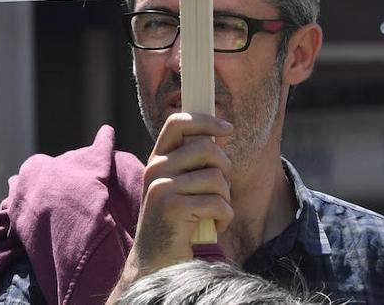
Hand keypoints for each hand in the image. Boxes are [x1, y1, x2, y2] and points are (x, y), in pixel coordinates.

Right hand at [109, 113, 233, 300]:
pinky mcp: (174, 208)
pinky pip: (218, 202)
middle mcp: (155, 169)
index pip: (177, 122)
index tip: (228, 128)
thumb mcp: (181, 186)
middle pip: (207, 147)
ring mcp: (162, 188)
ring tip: (214, 212)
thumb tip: (221, 132)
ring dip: (225, 198)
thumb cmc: (176, 223)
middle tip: (222, 190)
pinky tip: (214, 227)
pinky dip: (225, 218)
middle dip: (225, 168)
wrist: (157, 263)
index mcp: (157, 160)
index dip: (206, 120)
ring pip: (217, 177)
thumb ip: (195, 161)